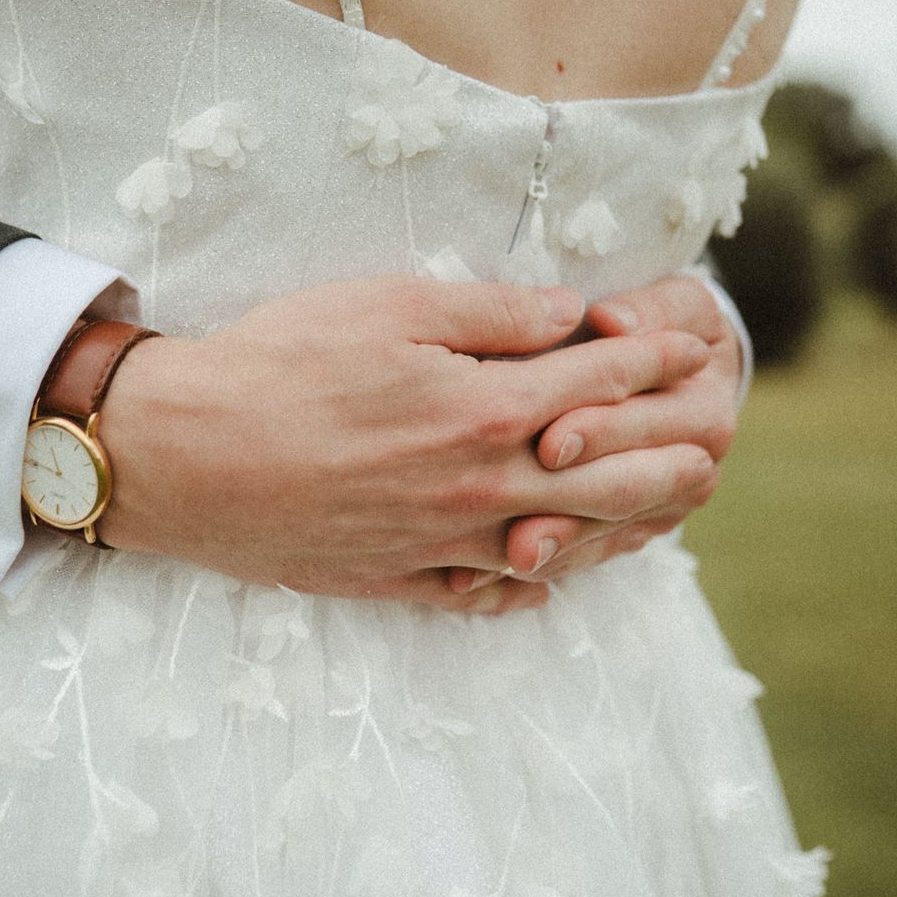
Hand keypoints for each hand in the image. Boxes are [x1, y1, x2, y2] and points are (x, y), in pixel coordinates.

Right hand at [95, 275, 715, 611]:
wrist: (180, 455)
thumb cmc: (276, 361)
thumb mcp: (386, 304)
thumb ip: (491, 313)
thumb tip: (571, 314)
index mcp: (483, 408)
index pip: (598, 383)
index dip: (651, 363)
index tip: (690, 352)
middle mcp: (478, 486)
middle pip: (606, 479)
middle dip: (670, 459)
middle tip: (716, 449)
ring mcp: (441, 543)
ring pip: (560, 543)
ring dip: (623, 530)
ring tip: (664, 517)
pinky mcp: (396, 578)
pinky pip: (484, 592)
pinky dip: (528, 583)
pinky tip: (545, 574)